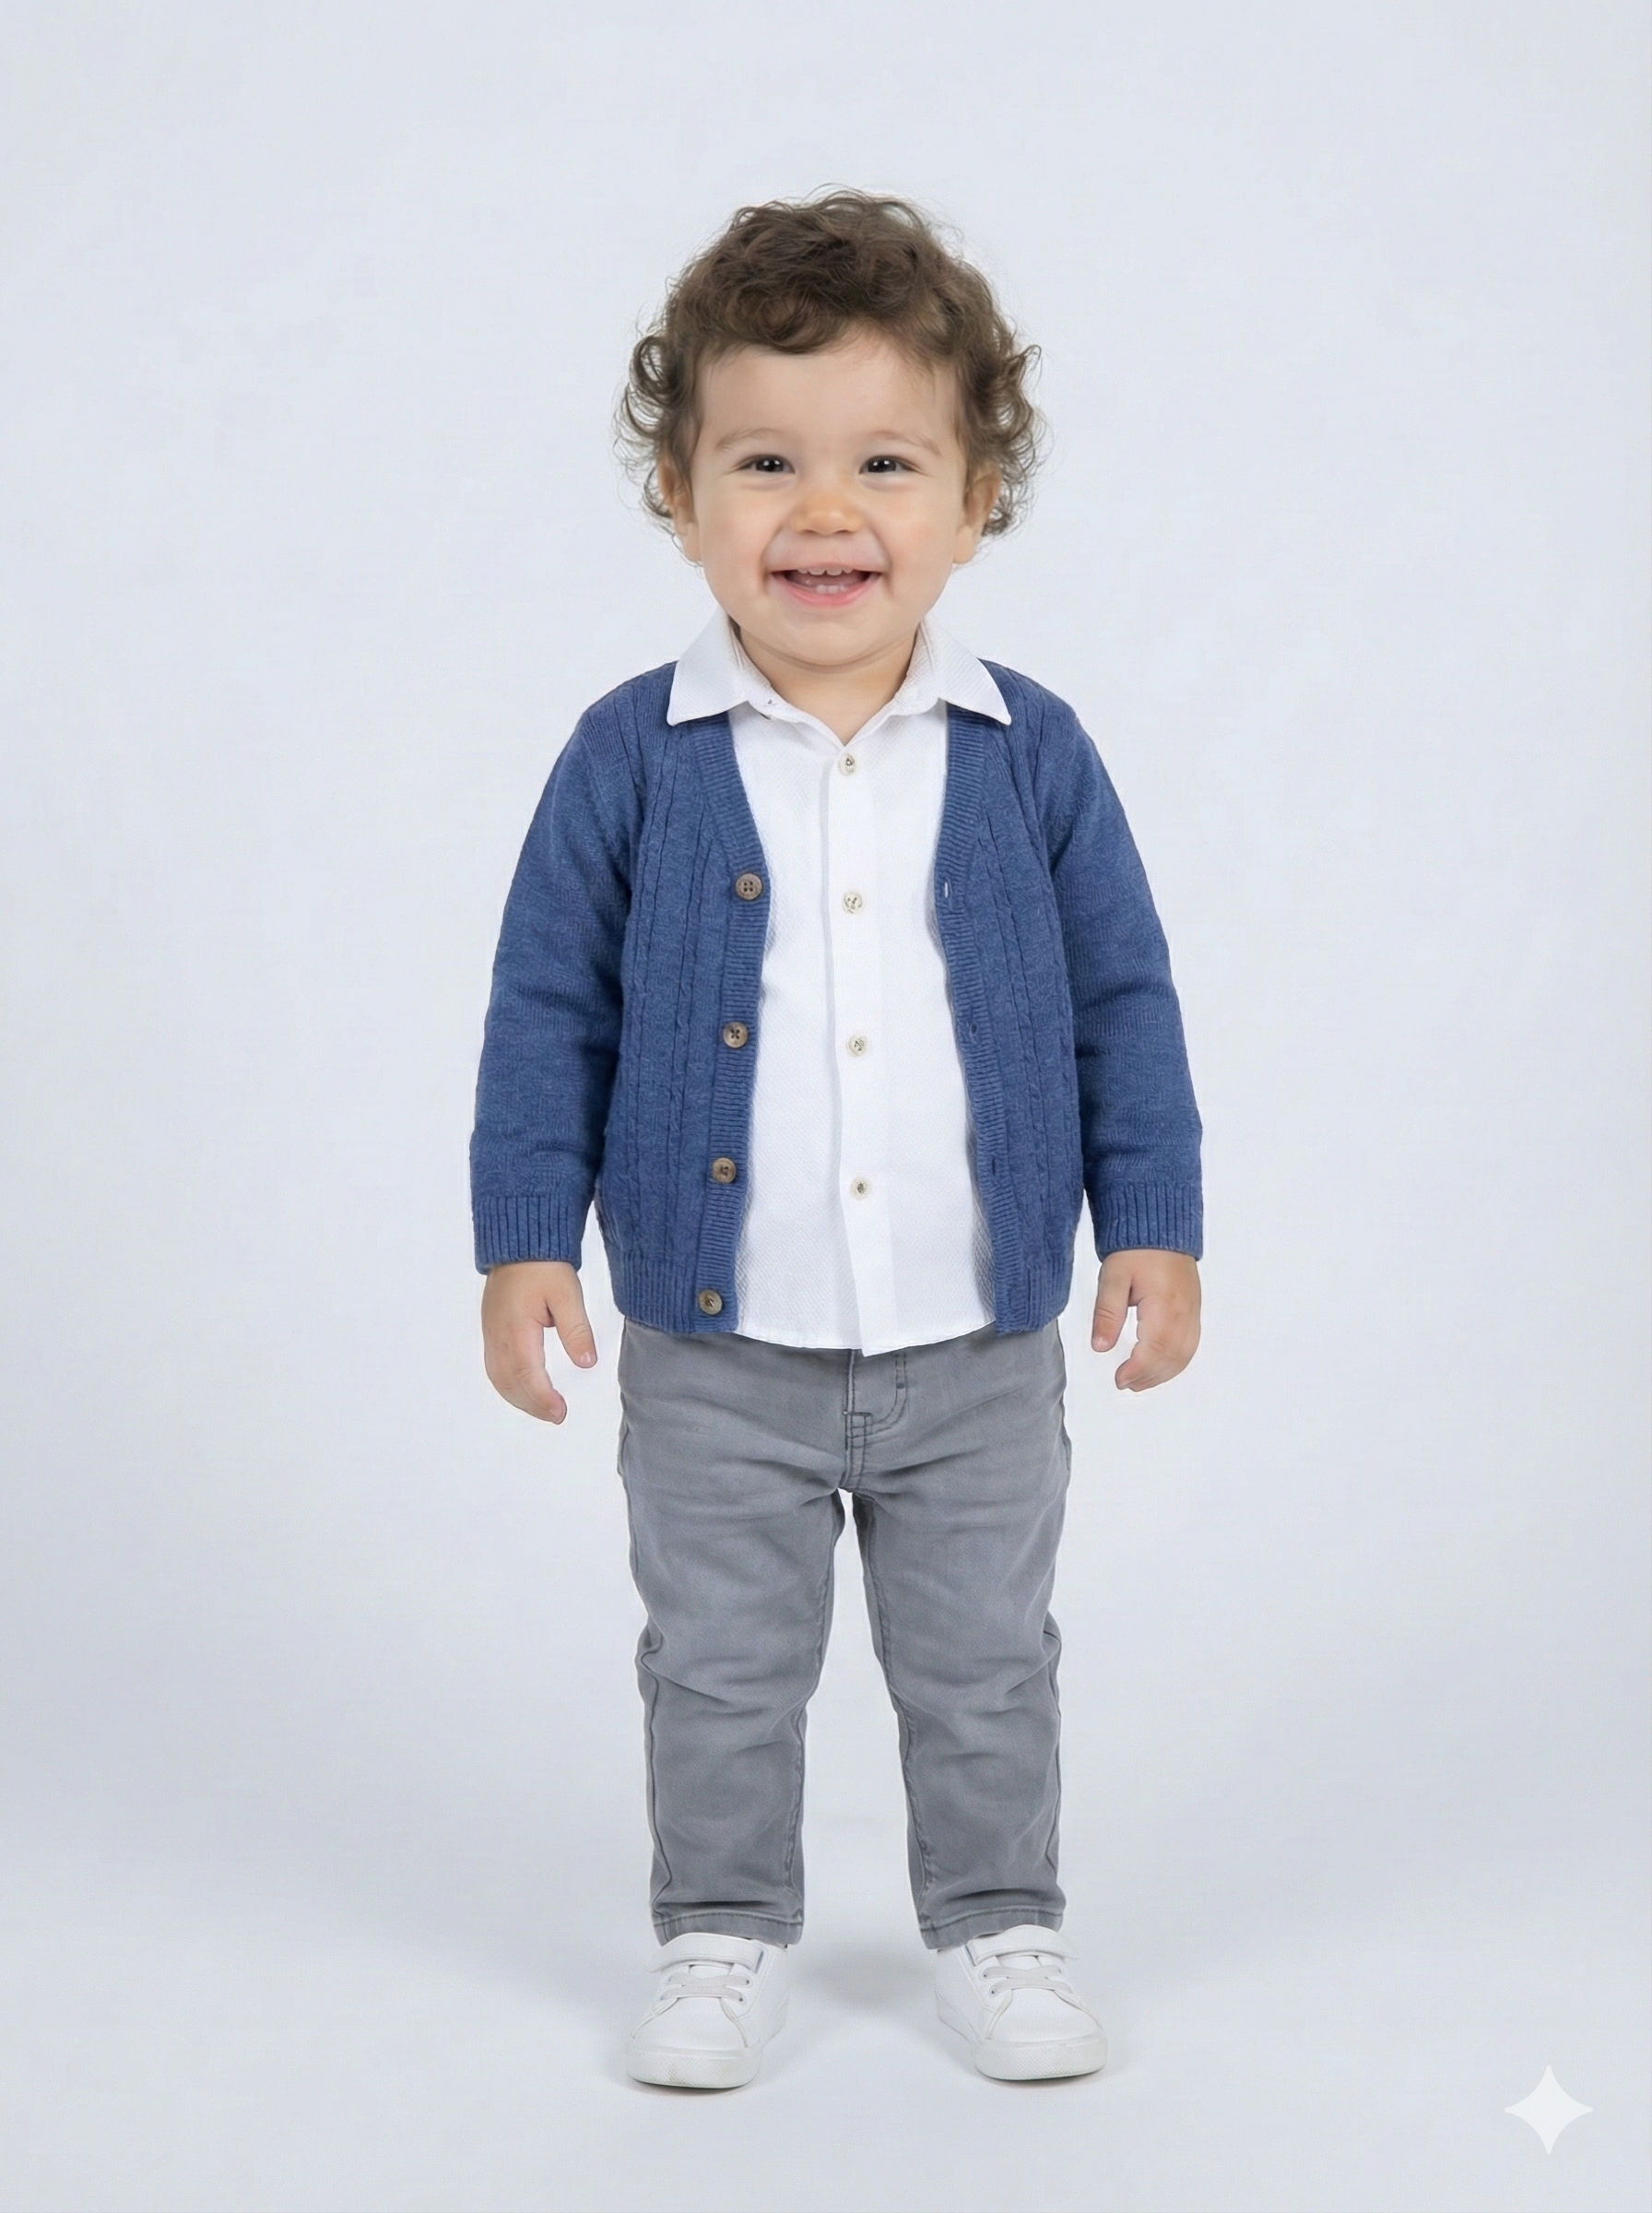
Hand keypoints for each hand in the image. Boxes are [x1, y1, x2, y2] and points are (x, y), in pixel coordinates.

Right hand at [480, 1259, 596, 1423]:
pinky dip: (508, 1386)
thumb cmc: (543, 1266)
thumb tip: (586, 1362)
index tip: (560, 1412)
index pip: (527, 1374)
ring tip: (544, 1409)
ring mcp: (491, 1333)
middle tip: (557, 1416)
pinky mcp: (491, 1330)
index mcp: (516, 1327)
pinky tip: (524, 1390)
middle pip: (510, 1382)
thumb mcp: (568, 1293)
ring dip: (519, 1398)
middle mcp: (498, 1335)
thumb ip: (576, 1329)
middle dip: (533, 1404)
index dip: (542, 1398)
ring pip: (499, 1378)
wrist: (519, 1245)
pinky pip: (494, 1367)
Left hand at [1091, 1249, 1200, 1390]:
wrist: (1161, 1230)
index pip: (1154, 1350)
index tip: (1119, 1379)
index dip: (1137, 1370)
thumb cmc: (1138, 1249)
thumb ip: (1107, 1314)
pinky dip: (1175, 1362)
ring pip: (1183, 1355)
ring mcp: (1192, 1313)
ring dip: (1162, 1373)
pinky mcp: (1193, 1311)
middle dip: (1148, 1376)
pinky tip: (1159, 1366)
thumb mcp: (1113, 1277)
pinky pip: (1190, 1345)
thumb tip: (1100, 1346)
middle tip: (1125, 1382)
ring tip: (1139, 1380)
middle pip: (1171, 1358)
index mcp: (1164, 1305)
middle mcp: (1184, 1312)